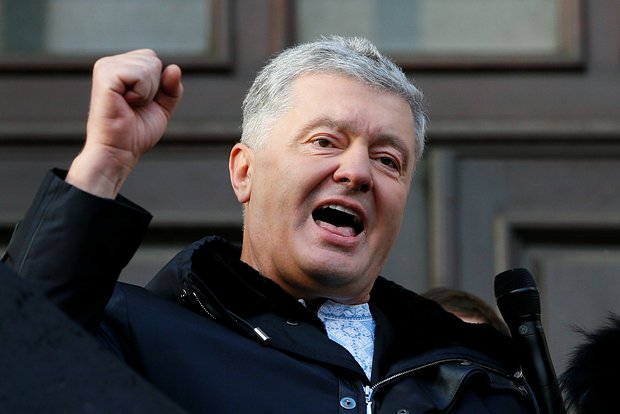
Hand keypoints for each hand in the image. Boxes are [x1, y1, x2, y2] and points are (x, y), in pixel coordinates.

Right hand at [67, 49, 182, 197]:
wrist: (119, 151)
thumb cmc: (136, 132)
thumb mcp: (161, 107)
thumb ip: (171, 87)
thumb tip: (174, 68)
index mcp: (120, 67)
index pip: (153, 59)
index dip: (157, 85)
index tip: (140, 103)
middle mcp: (110, 63)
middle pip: (153, 59)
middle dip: (154, 87)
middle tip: (134, 106)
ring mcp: (105, 67)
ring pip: (149, 65)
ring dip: (147, 92)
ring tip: (129, 106)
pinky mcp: (105, 75)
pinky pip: (140, 74)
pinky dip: (142, 93)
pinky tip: (126, 103)